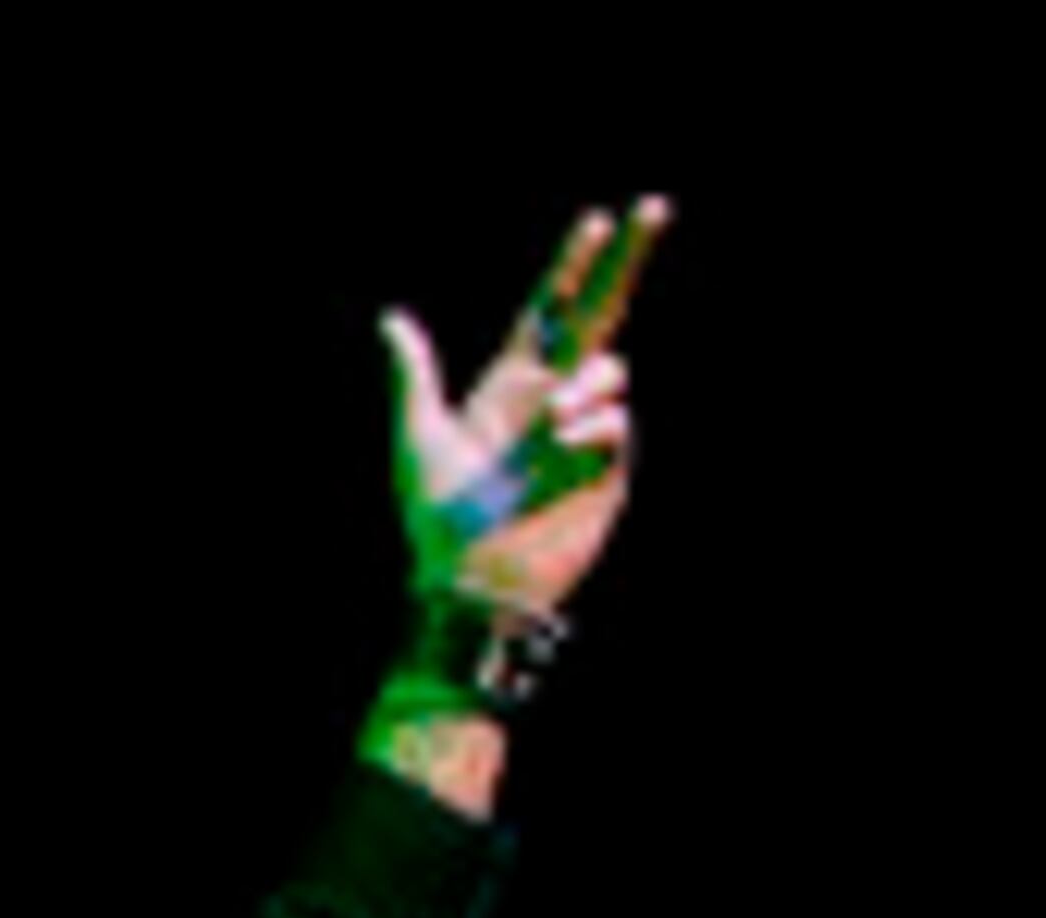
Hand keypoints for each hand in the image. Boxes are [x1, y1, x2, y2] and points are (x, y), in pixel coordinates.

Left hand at [381, 195, 667, 624]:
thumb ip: (414, 376)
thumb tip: (390, 320)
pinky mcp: (608, 470)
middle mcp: (554, 398)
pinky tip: (565, 448)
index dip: (573, 264)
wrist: (472, 583)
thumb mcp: (419, 438)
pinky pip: (616, 422)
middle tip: (655, 205)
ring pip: (611, 370)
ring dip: (586, 382)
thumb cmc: (439, 520)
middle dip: (628, 259)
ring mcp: (585, 432)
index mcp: (511, 384)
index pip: (550, 309)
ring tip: (551, 422)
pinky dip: (593, 425)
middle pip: (601, 313)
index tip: (595, 220)